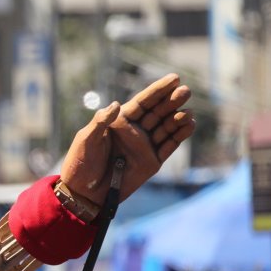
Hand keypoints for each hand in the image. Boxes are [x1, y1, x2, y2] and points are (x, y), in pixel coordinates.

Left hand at [61, 74, 194, 204]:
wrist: (85, 192)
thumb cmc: (81, 163)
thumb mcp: (86, 139)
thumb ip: (101, 122)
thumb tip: (117, 104)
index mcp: (120, 122)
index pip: (143, 102)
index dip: (158, 90)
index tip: (174, 78)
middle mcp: (135, 131)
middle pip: (158, 111)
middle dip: (171, 101)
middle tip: (185, 90)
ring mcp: (145, 145)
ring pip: (167, 127)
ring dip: (178, 117)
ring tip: (187, 112)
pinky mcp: (152, 161)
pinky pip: (170, 145)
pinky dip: (180, 135)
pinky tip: (189, 124)